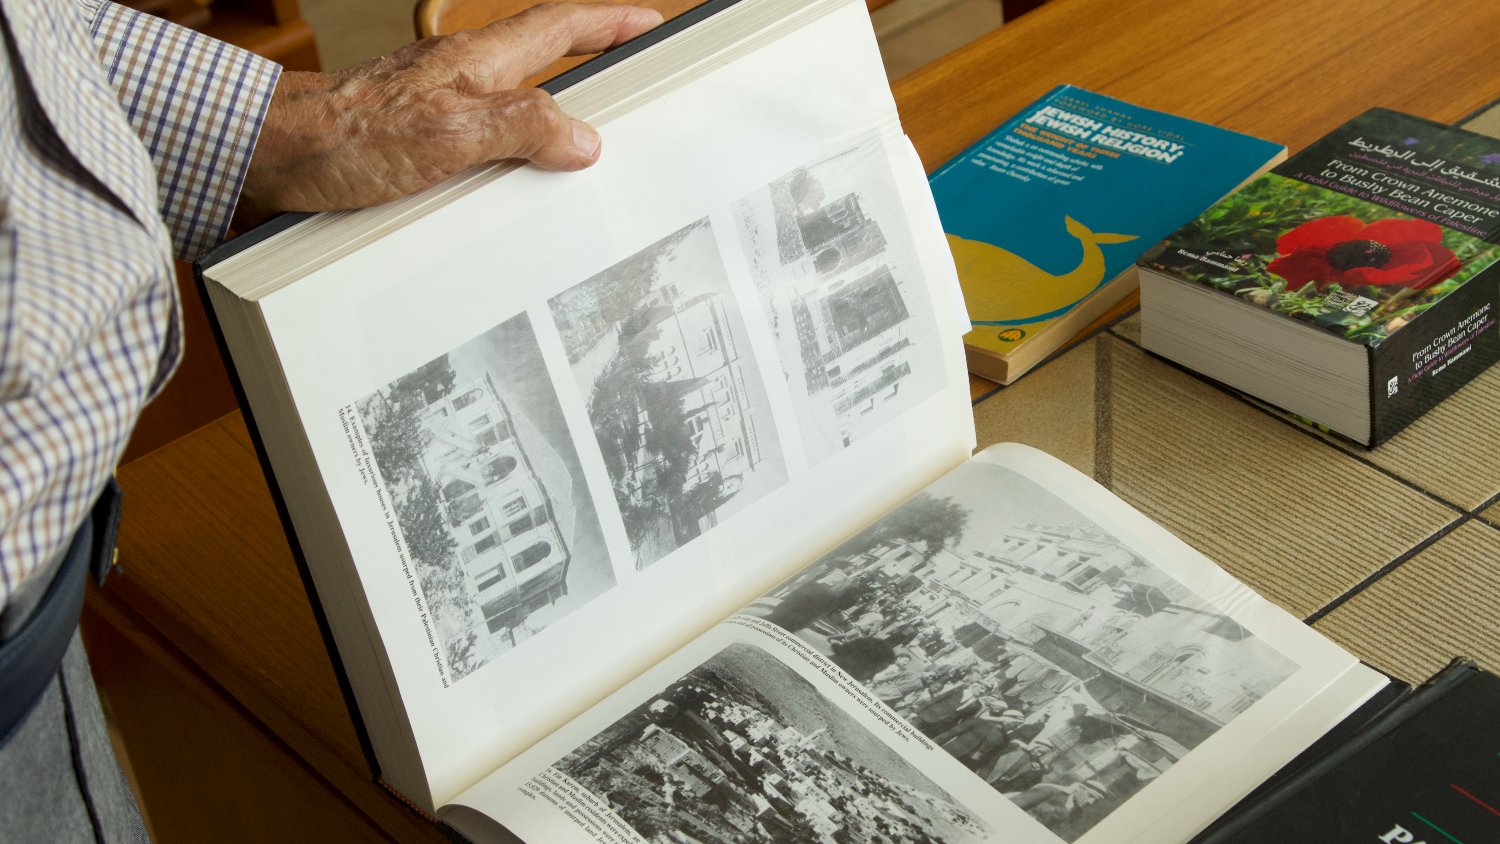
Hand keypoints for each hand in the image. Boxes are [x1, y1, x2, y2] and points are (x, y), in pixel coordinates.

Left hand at [235, 2, 662, 226]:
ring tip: (586, 138)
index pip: (560, 29)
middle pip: (541, 58)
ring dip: (551, 110)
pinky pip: (483, 136)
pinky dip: (512, 148)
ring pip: (512, 99)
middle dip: (591, 59)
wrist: (273, 156)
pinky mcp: (415, 139)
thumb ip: (520, 128)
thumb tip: (582, 138)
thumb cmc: (345, 138)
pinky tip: (512, 181)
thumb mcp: (448, 133)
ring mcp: (437, 105)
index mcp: (476, 63)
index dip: (610, 23)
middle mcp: (460, 77)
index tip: (650, 24)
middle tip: (628, 72)